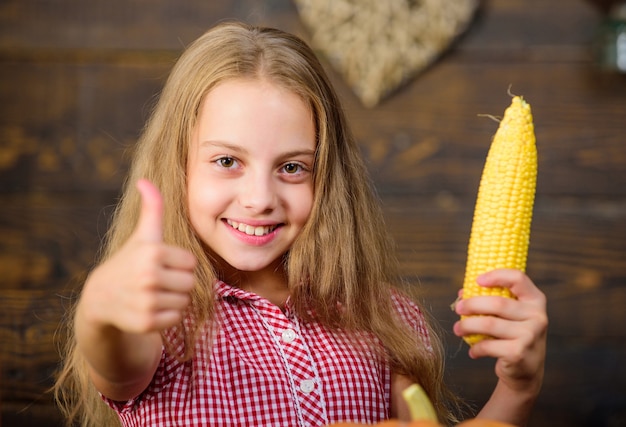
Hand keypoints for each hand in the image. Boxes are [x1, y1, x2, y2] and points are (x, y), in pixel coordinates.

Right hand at [80, 179, 196, 333]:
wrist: (102, 297)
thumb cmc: (130, 261)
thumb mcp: (143, 235)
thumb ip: (152, 208)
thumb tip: (145, 180)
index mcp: (153, 252)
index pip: (191, 262)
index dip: (179, 264)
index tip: (161, 264)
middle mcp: (149, 276)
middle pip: (190, 283)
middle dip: (178, 282)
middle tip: (158, 281)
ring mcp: (146, 300)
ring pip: (185, 301)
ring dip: (174, 299)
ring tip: (153, 293)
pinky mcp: (146, 322)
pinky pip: (176, 319)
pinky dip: (168, 316)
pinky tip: (151, 308)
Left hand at [453, 269, 546, 393]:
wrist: (527, 372)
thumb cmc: (513, 336)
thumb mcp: (510, 316)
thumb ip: (491, 300)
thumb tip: (462, 293)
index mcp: (535, 300)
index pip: (518, 278)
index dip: (496, 276)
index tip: (477, 280)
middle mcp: (537, 316)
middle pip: (497, 303)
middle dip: (472, 304)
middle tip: (458, 308)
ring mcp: (530, 335)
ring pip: (489, 324)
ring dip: (467, 326)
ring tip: (458, 329)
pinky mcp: (519, 353)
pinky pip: (488, 345)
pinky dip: (476, 347)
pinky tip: (473, 351)